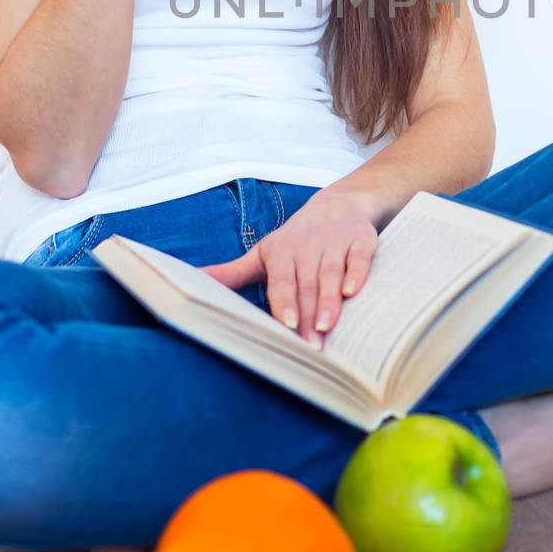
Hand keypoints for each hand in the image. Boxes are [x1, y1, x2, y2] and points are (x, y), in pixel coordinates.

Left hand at [200, 190, 377, 347]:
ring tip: (328, 328)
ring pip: (331, 273)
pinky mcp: (361, 239)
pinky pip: (359, 258)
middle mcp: (308, 244)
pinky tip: (354, 292)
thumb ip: (232, 273)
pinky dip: (357, 274)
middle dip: (308, 315)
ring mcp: (335, 241)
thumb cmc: (296, 239)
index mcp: (281, 250)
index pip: (281, 280)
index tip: (285, 325)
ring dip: (330, 301)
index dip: (284, 302)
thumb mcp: (264, 254)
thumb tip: (192, 281)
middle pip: (307, 284)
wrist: (338, 204)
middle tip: (310, 347)